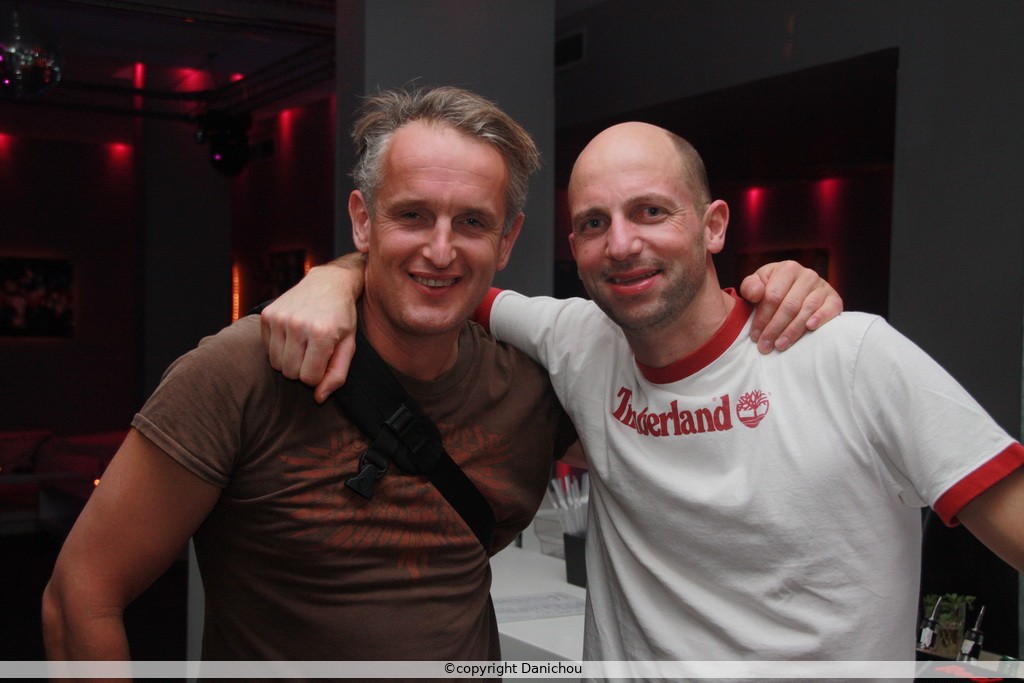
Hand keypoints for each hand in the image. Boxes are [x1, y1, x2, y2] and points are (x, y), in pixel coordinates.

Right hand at [259, 254, 365, 401]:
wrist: (328, 283)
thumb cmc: (341, 317)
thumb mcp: (348, 346)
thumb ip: (336, 374)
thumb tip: (318, 398)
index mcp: (322, 334)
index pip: (309, 379)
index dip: (318, 375)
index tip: (324, 360)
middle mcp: (298, 325)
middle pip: (290, 373)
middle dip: (302, 369)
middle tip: (313, 352)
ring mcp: (280, 318)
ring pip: (276, 364)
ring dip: (289, 360)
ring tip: (303, 344)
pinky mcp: (267, 314)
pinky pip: (266, 349)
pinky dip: (278, 348)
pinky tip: (292, 334)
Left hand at [739, 260, 842, 353]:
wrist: (796, 289)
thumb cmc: (772, 288)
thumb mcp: (758, 283)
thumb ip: (750, 287)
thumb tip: (756, 293)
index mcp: (787, 269)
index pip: (773, 296)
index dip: (762, 317)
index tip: (755, 335)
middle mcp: (807, 275)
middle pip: (789, 306)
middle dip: (775, 328)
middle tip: (765, 346)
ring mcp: (822, 286)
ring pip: (806, 310)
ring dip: (792, 330)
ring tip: (780, 345)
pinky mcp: (834, 298)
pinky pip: (830, 308)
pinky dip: (821, 318)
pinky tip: (810, 327)